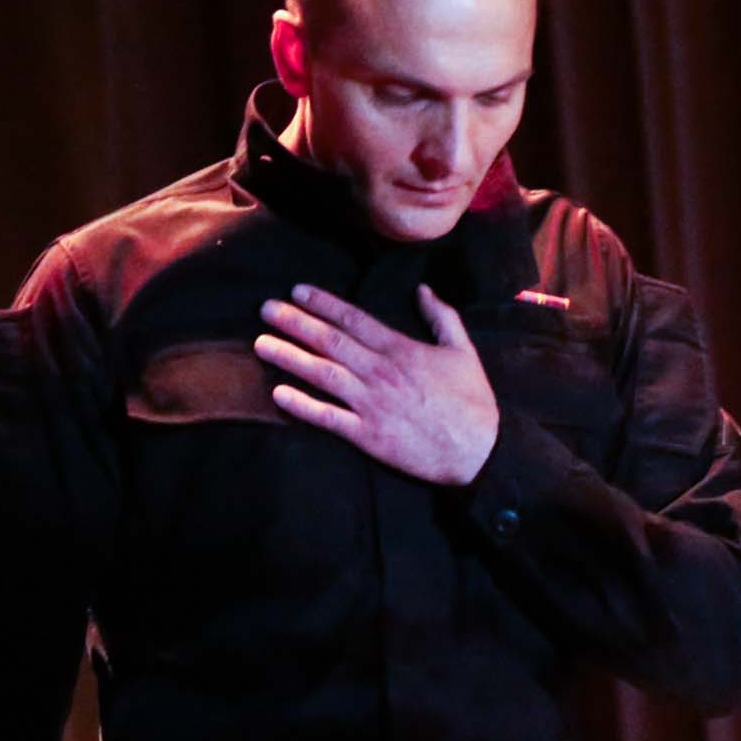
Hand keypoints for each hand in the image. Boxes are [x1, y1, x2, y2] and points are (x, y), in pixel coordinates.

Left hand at [255, 283, 499, 485]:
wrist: (479, 450)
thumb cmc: (472, 401)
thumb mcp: (463, 350)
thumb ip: (442, 317)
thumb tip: (424, 289)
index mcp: (401, 350)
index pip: (354, 319)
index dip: (323, 303)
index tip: (297, 291)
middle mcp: (381, 372)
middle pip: (330, 341)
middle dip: (295, 323)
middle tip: (265, 308)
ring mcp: (372, 404)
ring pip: (323, 374)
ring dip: (289, 358)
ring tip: (261, 344)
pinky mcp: (368, 435)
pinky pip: (329, 418)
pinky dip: (302, 406)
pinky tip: (279, 394)